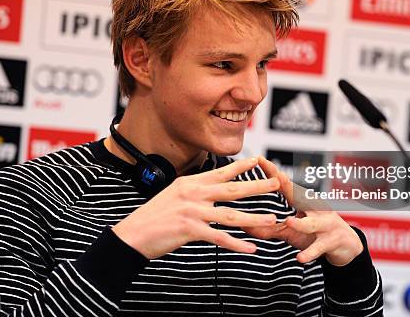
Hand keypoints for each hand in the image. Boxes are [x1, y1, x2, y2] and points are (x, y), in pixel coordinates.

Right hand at [112, 157, 279, 258]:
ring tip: (272, 218)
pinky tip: (250, 249)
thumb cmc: (153, 216)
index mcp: (190, 183)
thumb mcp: (173, 194)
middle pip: (232, 189)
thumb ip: (192, 191)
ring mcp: (192, 211)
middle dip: (257, 186)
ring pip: (230, 214)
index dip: (241, 167)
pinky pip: (219, 237)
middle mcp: (193, 193)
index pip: (220, 172)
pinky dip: (236, 244)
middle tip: (276, 183)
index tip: (259, 160)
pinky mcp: (190, 230)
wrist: (132, 233)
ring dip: (254, 217)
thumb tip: (208, 187)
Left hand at [243, 157, 363, 265]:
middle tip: (275, 177)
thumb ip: (269, 228)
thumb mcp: (291, 231)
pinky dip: (310, 253)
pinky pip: (319, 247)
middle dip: (288, 186)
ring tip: (289, 221)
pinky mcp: (332, 241)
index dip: (274, 173)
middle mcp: (315, 209)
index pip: (287, 185)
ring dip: (301, 222)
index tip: (260, 160)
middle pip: (301, 196)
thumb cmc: (316, 233)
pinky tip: (300, 258)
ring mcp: (325, 224)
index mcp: (305, 203)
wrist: (347, 247)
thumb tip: (244, 226)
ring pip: (312, 223)